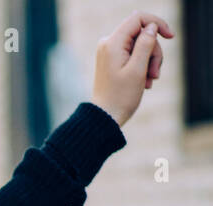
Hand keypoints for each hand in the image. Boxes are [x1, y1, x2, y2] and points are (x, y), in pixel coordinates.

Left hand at [91, 10, 173, 127]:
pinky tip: (143, 82)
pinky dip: (143, 66)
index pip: (138, 18)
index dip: (157, 23)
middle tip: (155, 74)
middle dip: (154, 52)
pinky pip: (135, 55)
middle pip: (142, 34)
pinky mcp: (113, 60)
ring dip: (150, 62)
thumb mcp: (138, 69)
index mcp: (112, 43)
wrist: (105, 116)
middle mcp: (108, 44)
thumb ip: (145, 44)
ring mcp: (110, 52)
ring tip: (149, 81)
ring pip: (141, 46)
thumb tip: (151, 26)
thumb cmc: (121, 96)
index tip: (171, 36)